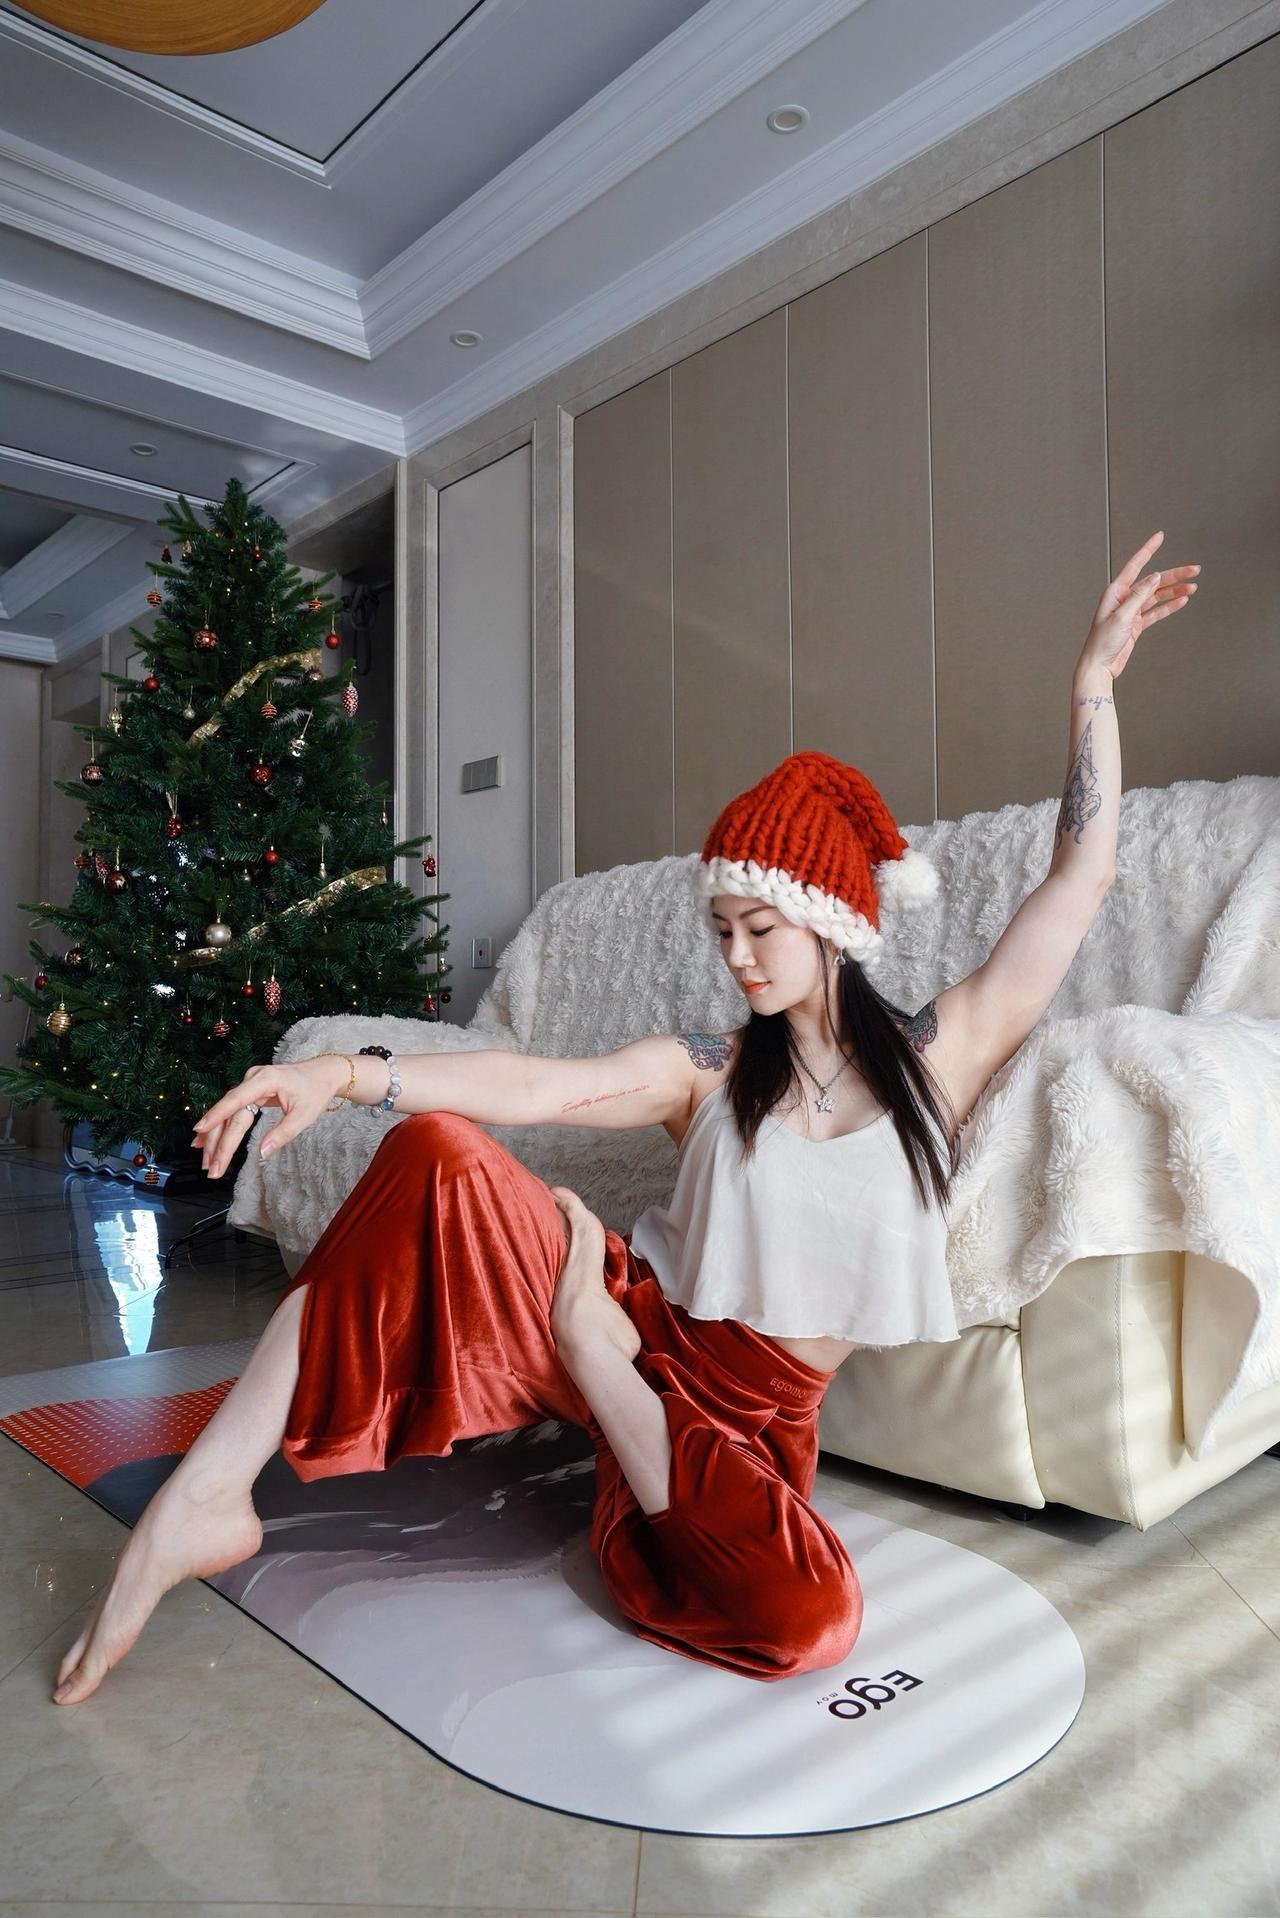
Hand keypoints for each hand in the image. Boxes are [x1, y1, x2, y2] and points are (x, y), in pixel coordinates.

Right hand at [191, 1055, 341, 1177]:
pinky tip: (204, 1142)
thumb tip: (262, 1153)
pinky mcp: (250, 1091)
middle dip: (218, 1141)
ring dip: (215, 1138)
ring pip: (226, 1113)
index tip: (200, 1130)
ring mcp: (249, 1084)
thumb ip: (283, 1133)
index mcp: (265, 1080)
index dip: (216, 1115)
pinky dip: (219, 1128)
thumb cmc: (315, 1091)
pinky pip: (231, 1111)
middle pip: (229, 1112)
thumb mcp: (305, 1114)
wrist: (322, 1073)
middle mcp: (252, 1079)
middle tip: (211, 1168)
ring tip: (207, 1162)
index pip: (236, 1100)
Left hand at [1078, 530, 1199, 681]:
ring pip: (1157, 596)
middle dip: (1174, 575)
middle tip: (1194, 570)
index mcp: (1115, 592)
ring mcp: (1131, 612)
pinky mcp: (1136, 625)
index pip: (1135, 565)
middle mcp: (1123, 599)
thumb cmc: (1103, 643)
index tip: (1160, 536)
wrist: (1099, 667)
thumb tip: (1154, 577)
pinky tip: (1182, 601)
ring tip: (1193, 587)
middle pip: (1153, 581)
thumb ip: (1139, 596)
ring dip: (1175, 591)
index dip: (1148, 549)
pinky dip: (1169, 606)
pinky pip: (1156, 612)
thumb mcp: (1122, 616)